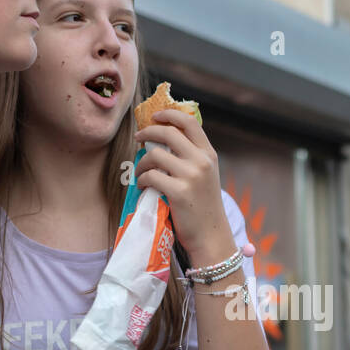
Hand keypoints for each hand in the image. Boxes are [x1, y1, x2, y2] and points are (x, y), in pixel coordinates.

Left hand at [133, 109, 231, 261]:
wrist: (211, 236)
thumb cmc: (203, 206)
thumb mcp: (205, 176)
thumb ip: (192, 157)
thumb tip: (164, 138)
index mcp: (209, 154)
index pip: (189, 122)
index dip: (169, 114)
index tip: (155, 116)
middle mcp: (202, 161)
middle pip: (168, 133)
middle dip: (148, 132)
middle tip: (138, 137)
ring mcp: (191, 176)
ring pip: (155, 155)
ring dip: (142, 162)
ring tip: (140, 171)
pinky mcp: (178, 192)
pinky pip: (151, 176)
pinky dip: (143, 179)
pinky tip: (144, 185)